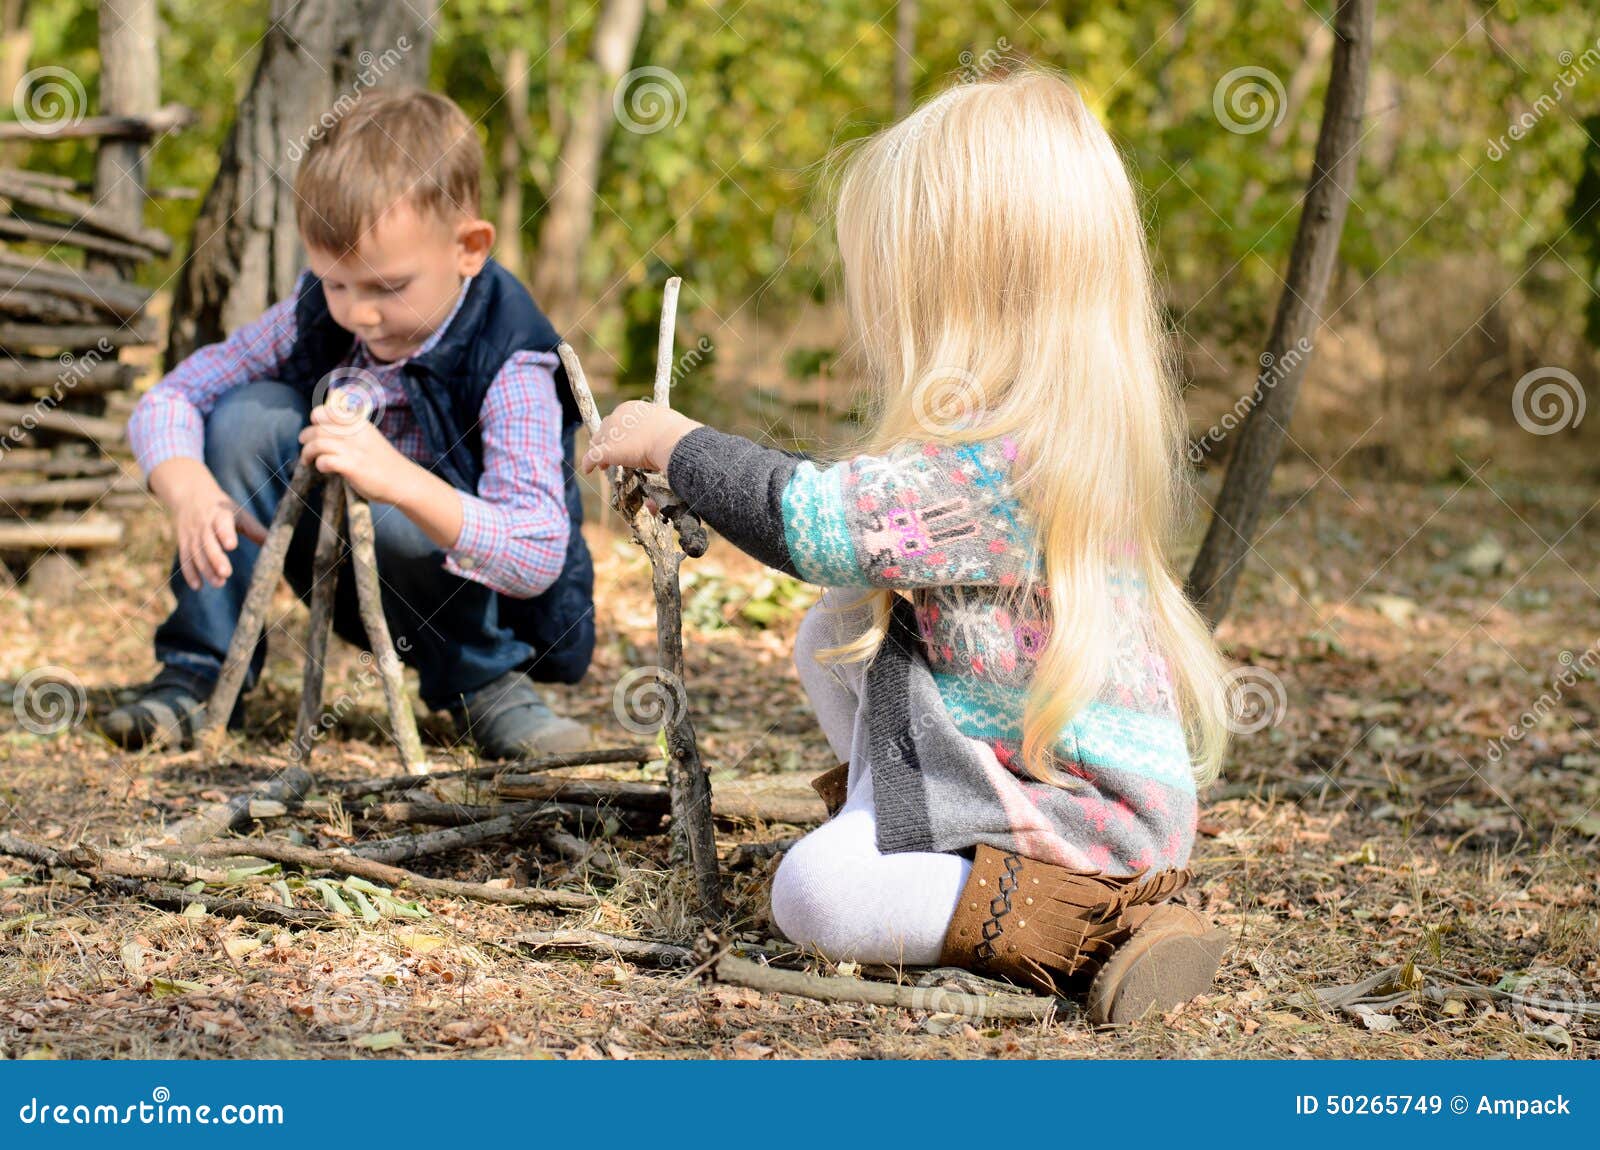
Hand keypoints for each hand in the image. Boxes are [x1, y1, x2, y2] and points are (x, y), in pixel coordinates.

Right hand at [151, 461, 268, 589]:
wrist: (191, 495)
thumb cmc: (222, 508)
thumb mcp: (239, 513)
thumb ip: (254, 529)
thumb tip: (275, 543)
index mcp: (220, 515)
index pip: (222, 524)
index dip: (225, 534)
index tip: (231, 546)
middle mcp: (204, 525)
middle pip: (208, 543)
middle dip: (216, 558)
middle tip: (226, 573)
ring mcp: (192, 535)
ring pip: (196, 553)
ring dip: (206, 569)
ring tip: (219, 583)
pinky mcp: (183, 543)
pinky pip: (185, 558)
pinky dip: (190, 573)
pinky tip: (198, 586)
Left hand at [298, 400, 416, 503]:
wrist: (402, 480)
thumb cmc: (383, 461)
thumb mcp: (369, 437)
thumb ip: (352, 429)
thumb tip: (329, 420)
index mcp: (359, 424)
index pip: (328, 411)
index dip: (317, 417)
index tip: (314, 426)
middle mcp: (355, 433)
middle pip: (318, 428)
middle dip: (306, 437)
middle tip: (304, 445)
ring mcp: (353, 450)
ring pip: (318, 443)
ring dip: (307, 452)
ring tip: (307, 460)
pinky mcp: (352, 466)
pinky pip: (325, 460)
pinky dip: (320, 464)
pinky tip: (324, 468)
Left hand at [581, 400, 699, 474]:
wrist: (673, 440)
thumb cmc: (676, 433)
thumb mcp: (666, 425)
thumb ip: (659, 430)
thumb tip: (665, 442)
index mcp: (632, 408)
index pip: (618, 419)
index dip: (617, 432)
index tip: (622, 442)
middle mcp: (618, 416)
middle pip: (605, 429)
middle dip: (606, 440)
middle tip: (610, 455)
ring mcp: (612, 432)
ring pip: (597, 442)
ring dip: (599, 452)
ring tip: (603, 466)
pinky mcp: (608, 449)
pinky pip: (592, 456)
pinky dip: (588, 463)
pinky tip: (588, 470)